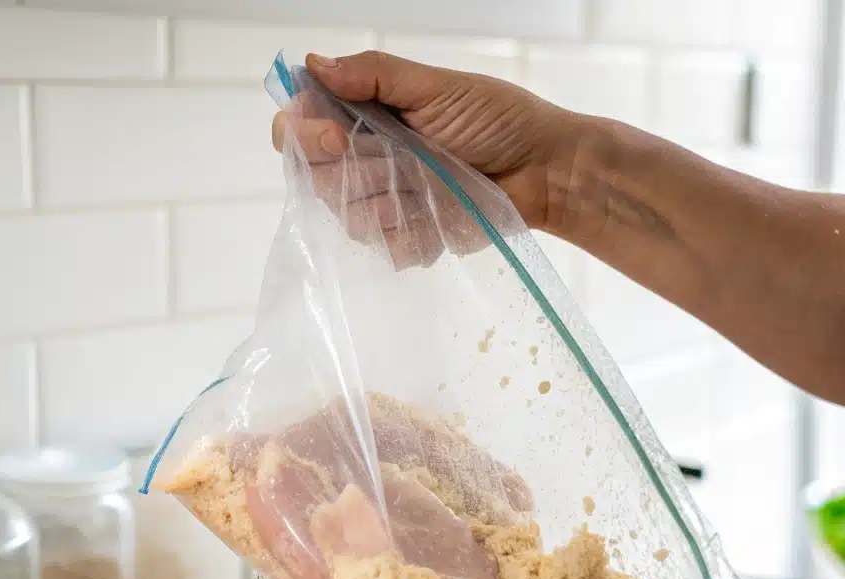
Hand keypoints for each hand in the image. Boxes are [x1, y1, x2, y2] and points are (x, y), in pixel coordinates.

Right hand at [271, 50, 582, 234]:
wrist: (544, 171)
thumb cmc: (499, 120)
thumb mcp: (437, 87)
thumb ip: (376, 76)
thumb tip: (315, 63)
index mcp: (364, 116)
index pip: (299, 128)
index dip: (301, 134)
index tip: (333, 135)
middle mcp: (367, 160)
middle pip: (315, 178)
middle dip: (349, 172)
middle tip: (390, 162)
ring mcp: (387, 203)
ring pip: (349, 218)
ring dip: (385, 204)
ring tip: (428, 187)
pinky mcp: (411, 237)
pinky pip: (388, 249)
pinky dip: (412, 237)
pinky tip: (439, 219)